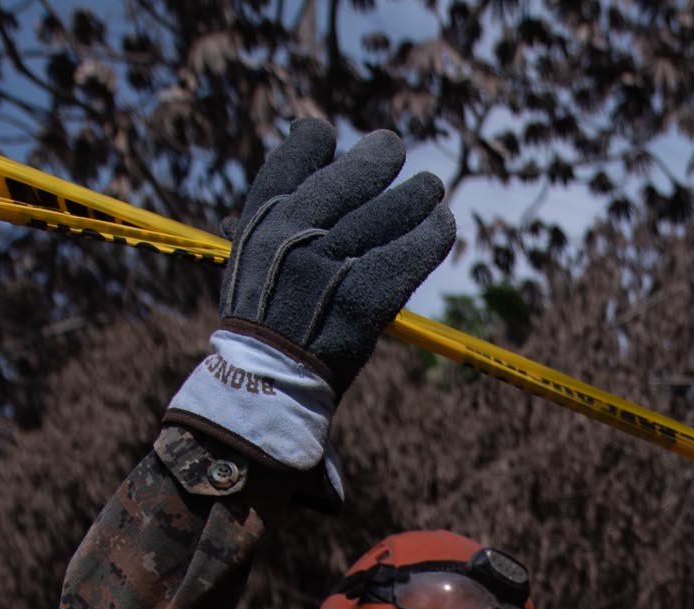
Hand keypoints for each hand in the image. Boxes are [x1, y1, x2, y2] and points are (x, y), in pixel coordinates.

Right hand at [218, 121, 453, 392]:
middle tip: (395, 150)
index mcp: (262, 218)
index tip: (333, 139)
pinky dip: (434, 234)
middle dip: (379, 158)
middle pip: (352, 176)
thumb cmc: (262, 321)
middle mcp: (294, 232)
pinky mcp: (364, 295)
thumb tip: (299, 170)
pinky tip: (444, 223)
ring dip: (418, 196)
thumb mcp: (249, 259)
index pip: (297, 155)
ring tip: (432, 191)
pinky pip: (411, 251)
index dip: (318, 140)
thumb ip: (273, 219)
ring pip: (389, 211)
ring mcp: (329, 263)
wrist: (266, 383)